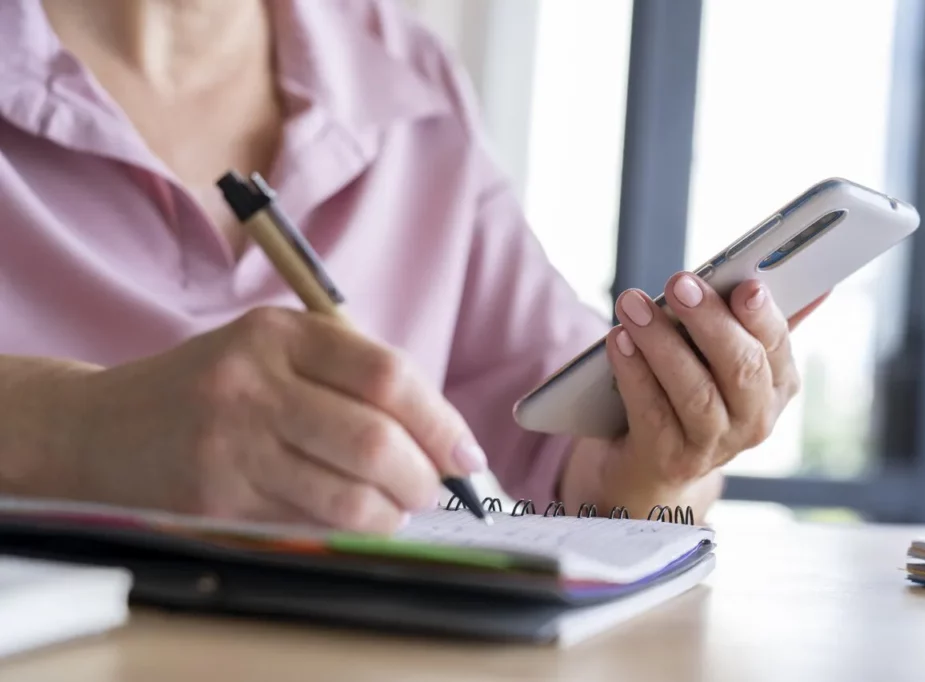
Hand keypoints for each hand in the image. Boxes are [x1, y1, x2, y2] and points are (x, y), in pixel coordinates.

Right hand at [50, 308, 488, 531]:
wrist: (98, 428)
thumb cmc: (208, 387)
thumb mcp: (270, 348)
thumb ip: (348, 372)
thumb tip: (439, 432)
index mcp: (278, 333)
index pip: (386, 375)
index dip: (440, 420)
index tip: (466, 452)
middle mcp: (253, 384)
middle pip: (374, 440)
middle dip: (423, 476)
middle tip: (435, 488)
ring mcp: (230, 446)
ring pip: (347, 496)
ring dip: (392, 513)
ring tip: (399, 508)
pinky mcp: (214, 502)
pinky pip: (308, 527)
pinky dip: (349, 531)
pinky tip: (355, 522)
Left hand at [560, 274, 826, 520]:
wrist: (652, 464)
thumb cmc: (692, 391)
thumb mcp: (726, 357)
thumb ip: (757, 322)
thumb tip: (816, 284)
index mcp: (777, 385)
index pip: (777, 344)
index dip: (762, 316)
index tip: (745, 285)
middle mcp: (754, 419)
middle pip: (739, 368)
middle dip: (709, 321)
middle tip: (679, 282)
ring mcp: (713, 445)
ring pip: (695, 392)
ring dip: (661, 342)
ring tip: (633, 305)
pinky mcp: (670, 459)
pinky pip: (652, 412)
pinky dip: (633, 373)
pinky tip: (619, 341)